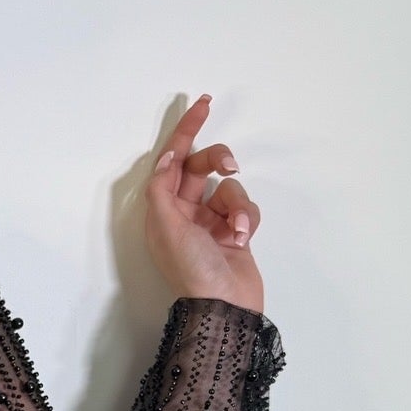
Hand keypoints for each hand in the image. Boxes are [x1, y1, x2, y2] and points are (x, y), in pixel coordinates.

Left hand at [143, 95, 263, 312]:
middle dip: (219, 161)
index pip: (171, 160)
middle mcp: (185, 211)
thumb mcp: (168, 228)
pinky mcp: (235, 230)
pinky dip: (247, 220)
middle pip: (203, 166)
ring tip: (236, 230)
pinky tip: (243, 239)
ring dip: (237, 205)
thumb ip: (163, 189)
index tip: (203, 104)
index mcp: (163, 209)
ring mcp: (211, 221)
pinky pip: (245, 207)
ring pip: (230, 188)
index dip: (185, 130)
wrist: (224, 307)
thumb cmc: (192, 270)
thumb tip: (166, 157)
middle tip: (231, 165)